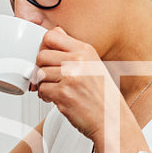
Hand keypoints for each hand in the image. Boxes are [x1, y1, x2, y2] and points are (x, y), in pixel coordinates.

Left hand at [31, 27, 125, 145]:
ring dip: (43, 84)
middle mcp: (78, 61)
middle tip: (48, 77)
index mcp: (85, 50)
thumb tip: (56, 32)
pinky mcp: (63, 94)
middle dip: (41, 68)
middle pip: (41, 55)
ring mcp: (71, 77)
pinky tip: (56, 99)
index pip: (52, 36)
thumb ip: (74, 50)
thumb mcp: (94, 64)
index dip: (44, 47)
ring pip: (39, 73)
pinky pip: (42, 90)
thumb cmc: (104, 96)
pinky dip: (45, 96)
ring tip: (53, 90)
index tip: (47, 58)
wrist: (112, 120)